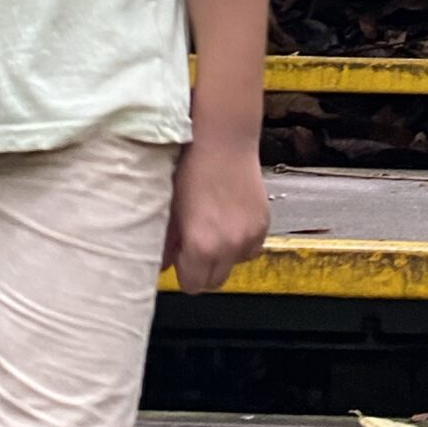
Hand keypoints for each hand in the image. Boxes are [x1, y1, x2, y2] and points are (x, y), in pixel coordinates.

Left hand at [165, 136, 269, 292]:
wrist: (223, 140)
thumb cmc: (193, 168)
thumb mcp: (170, 208)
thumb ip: (166, 242)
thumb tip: (163, 263)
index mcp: (201, 246)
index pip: (192, 286)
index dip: (184, 273)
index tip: (180, 259)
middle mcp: (229, 247)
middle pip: (214, 282)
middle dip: (203, 269)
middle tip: (195, 246)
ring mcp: (250, 236)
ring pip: (235, 265)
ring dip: (224, 256)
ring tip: (214, 230)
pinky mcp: (263, 224)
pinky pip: (251, 248)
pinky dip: (242, 242)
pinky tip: (230, 220)